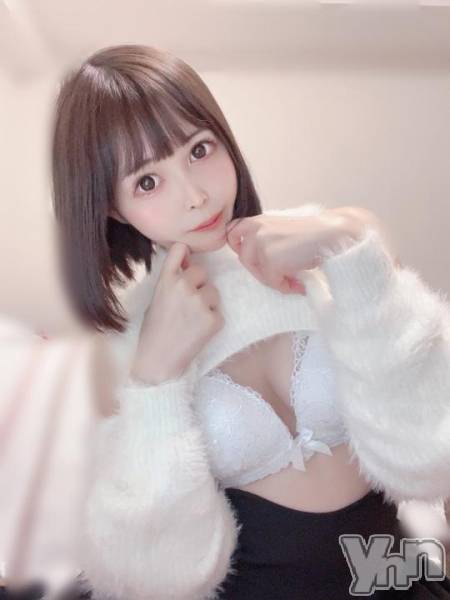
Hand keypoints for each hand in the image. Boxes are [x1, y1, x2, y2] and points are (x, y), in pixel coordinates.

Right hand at [131, 242, 223, 383]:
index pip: (180, 248)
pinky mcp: (213, 319)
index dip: (185, 254)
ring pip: (213, 292)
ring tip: (191, 320)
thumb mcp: (157, 297)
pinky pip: (218, 312)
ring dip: (207, 303)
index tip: (185, 263)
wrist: (158, 360)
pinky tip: (197, 332)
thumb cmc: (154, 330)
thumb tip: (188, 260)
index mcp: (166, 280)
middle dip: (198, 284)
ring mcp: (200, 302)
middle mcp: (183, 286)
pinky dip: (212, 321)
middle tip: (187, 305)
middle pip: (202, 271)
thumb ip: (172, 279)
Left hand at [225, 208, 367, 294]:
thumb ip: (266, 239)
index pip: (232, 233)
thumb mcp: (282, 230)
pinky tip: (299, 283)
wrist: (332, 233)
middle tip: (280, 276)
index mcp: (258, 220)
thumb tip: (258, 263)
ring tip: (293, 280)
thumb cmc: (313, 234)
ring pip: (258, 272)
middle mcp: (255, 228)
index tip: (253, 258)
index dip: (239, 248)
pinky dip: (285, 286)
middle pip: (244, 259)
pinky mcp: (270, 258)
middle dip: (261, 271)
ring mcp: (261, 243)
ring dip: (274, 280)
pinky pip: (272, 281)